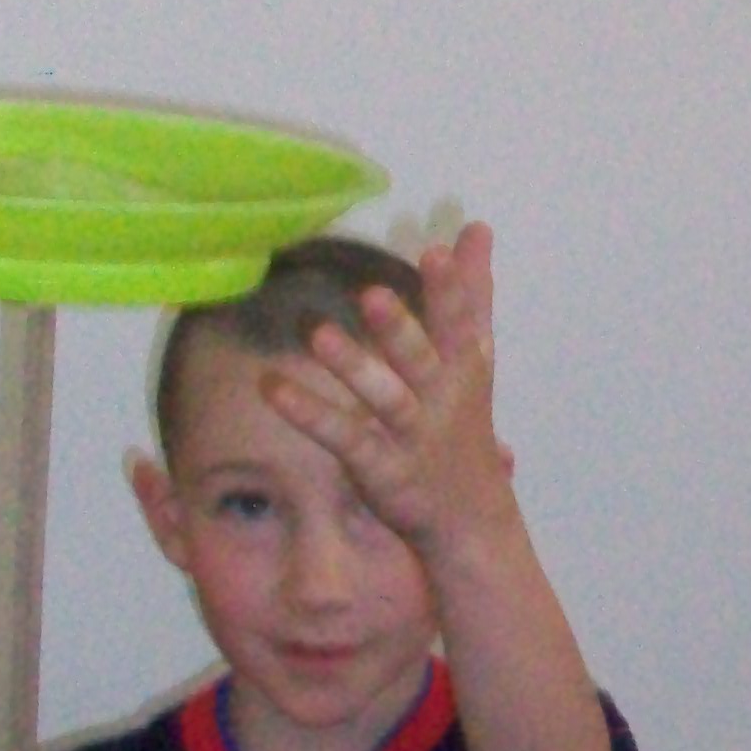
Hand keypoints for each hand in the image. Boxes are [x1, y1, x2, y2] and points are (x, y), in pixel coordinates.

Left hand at [261, 219, 517, 565]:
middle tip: (372, 295)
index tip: (438, 252)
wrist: (472, 521)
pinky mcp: (381, 469)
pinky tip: (273, 388)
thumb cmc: (463, 425)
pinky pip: (344, 439)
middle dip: (400, 331)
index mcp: (463, 369)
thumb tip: (476, 228)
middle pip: (422, 361)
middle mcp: (440, 400)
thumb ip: (471, 293)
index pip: (460, 324)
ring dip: (354, 369)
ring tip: (319, 336)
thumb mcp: (473, 357)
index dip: (451, 291)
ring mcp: (411, 437)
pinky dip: (310, 414)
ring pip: (385, 401)